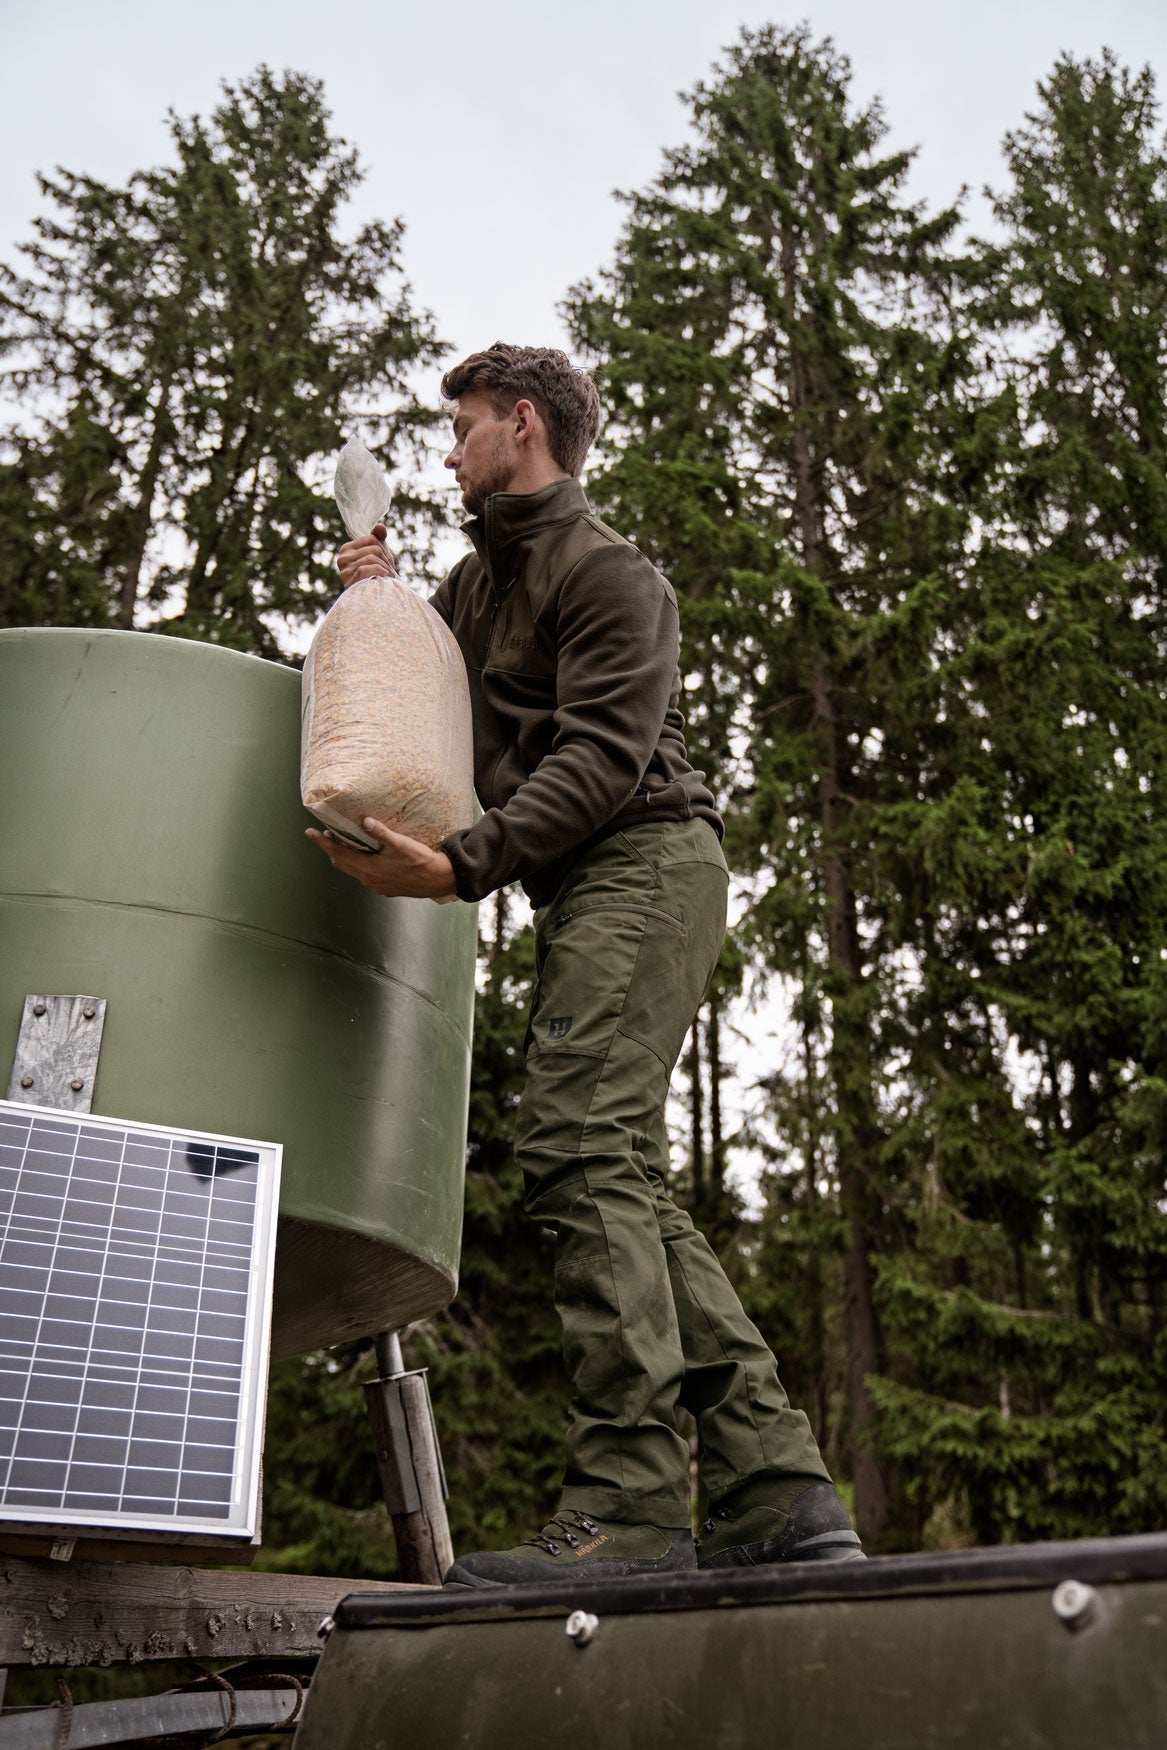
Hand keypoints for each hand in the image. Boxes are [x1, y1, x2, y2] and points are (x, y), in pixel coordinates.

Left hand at [307, 816, 457, 900]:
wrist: (437, 880)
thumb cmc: (420, 861)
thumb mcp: (401, 844)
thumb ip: (381, 833)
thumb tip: (364, 821)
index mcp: (368, 868)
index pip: (338, 853)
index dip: (323, 842)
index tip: (310, 832)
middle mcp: (368, 879)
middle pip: (341, 863)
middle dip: (331, 848)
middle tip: (326, 834)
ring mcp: (376, 886)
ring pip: (352, 870)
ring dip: (344, 856)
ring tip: (343, 842)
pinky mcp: (384, 888)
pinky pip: (363, 875)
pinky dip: (357, 864)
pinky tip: (365, 856)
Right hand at [336, 522, 395, 587]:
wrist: (377, 597)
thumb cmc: (378, 573)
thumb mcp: (379, 552)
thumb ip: (378, 537)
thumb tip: (380, 526)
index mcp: (347, 549)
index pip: (371, 538)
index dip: (383, 548)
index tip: (383, 560)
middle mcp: (343, 559)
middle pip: (374, 549)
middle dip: (385, 560)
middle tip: (386, 570)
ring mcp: (344, 571)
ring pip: (372, 558)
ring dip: (385, 568)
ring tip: (385, 576)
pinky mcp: (348, 581)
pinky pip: (365, 569)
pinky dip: (379, 572)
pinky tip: (383, 578)